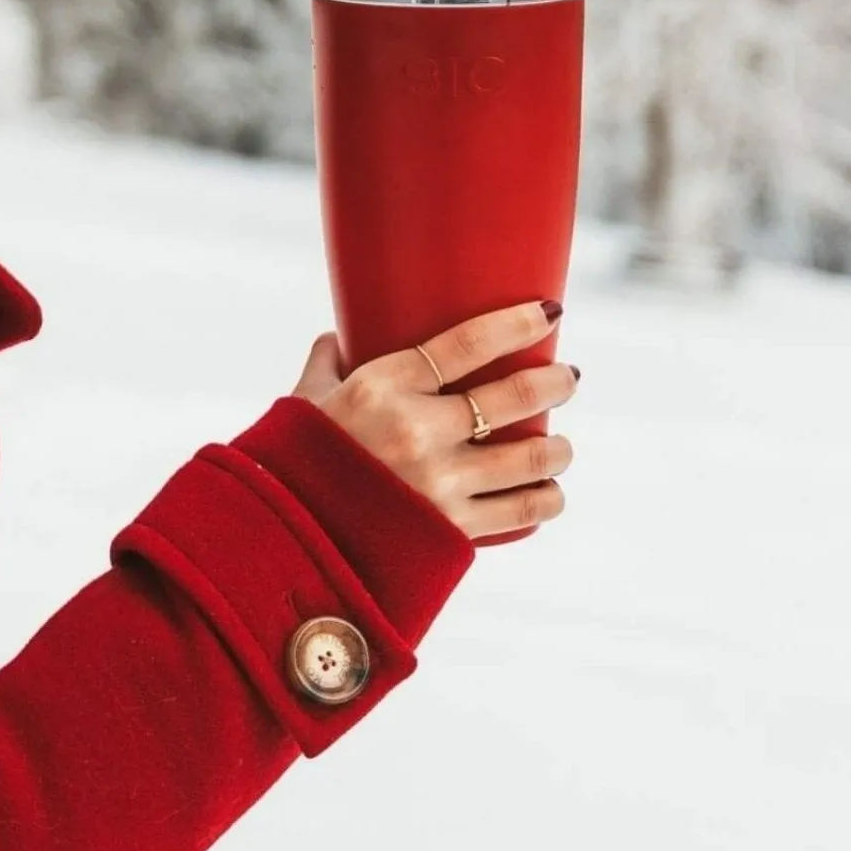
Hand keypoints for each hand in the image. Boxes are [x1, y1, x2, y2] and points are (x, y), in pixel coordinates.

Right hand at [290, 299, 576, 541]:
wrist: (283, 536)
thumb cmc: (291, 461)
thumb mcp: (304, 401)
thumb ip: (327, 364)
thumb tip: (340, 336)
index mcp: (382, 387)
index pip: (467, 343)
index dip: (517, 324)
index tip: (546, 314)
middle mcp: (416, 430)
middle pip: (514, 396)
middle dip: (556, 383)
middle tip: (566, 379)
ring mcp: (438, 482)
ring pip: (532, 457)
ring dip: (559, 449)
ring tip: (560, 446)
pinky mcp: (451, 529)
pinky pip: (523, 510)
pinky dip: (545, 498)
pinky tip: (548, 490)